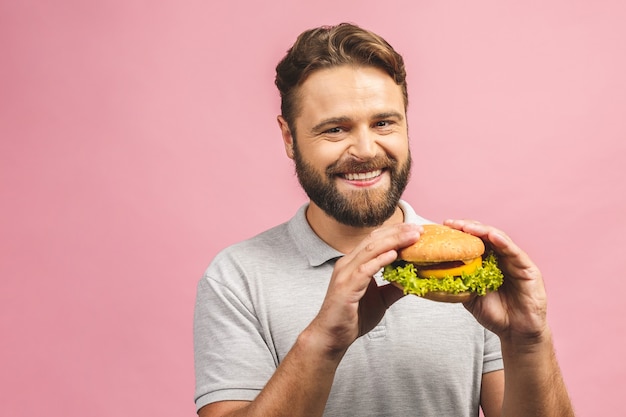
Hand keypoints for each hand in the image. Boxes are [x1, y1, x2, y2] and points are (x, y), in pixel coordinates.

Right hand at [307, 223, 421, 356]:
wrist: (332, 336)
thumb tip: (413, 281)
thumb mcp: (380, 299)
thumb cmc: (352, 317)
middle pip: (374, 239)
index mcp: (354, 263)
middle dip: (398, 232)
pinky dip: (380, 260)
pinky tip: (394, 254)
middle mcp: (348, 263)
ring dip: (393, 241)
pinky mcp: (346, 287)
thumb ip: (394, 287)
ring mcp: (345, 274)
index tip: (416, 229)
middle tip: (418, 229)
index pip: (376, 240)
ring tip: (412, 236)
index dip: (395, 232)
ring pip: (371, 250)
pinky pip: (364, 270)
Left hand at [444, 220, 548, 344]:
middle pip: (484, 235)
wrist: (516, 332)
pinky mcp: (528, 269)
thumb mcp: (470, 295)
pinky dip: (503, 243)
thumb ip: (458, 282)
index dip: (459, 233)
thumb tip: (432, 276)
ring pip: (499, 239)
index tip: (443, 227)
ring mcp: (516, 261)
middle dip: (467, 227)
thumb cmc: (495, 314)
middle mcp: (502, 257)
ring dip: (482, 231)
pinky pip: (515, 252)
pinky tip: (492, 236)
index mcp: (488, 262)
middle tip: (451, 224)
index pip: (473, 241)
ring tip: (467, 227)